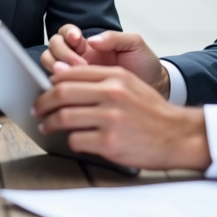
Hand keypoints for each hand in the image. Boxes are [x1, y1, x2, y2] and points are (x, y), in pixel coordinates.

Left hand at [32, 64, 208, 170]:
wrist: (179, 135)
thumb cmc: (152, 112)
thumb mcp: (130, 84)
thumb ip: (100, 79)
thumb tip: (63, 78)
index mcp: (115, 76)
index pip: (71, 73)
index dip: (51, 83)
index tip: (44, 90)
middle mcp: (112, 94)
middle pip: (62, 93)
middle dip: (43, 102)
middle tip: (37, 108)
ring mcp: (110, 119)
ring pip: (64, 117)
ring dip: (49, 123)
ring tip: (46, 126)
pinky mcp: (110, 143)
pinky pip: (76, 139)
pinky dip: (69, 140)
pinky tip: (70, 140)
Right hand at [41, 25, 168, 96]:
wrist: (156, 90)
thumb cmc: (145, 65)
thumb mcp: (135, 45)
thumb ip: (115, 38)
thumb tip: (92, 40)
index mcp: (90, 45)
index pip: (66, 34)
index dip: (67, 34)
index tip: (77, 40)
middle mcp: (79, 59)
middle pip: (53, 48)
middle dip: (61, 53)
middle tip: (77, 63)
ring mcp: (77, 77)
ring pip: (51, 66)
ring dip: (57, 68)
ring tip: (72, 75)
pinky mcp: (79, 95)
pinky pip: (60, 89)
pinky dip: (60, 87)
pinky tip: (70, 90)